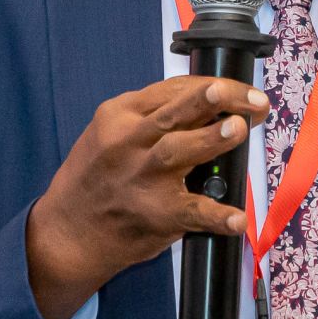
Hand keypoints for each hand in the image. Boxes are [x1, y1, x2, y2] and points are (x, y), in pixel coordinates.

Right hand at [24, 77, 269, 318]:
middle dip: (217, 100)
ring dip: (210, 138)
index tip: (244, 90)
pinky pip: (189, 212)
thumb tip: (211, 105)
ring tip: (238, 128)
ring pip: (177, 150)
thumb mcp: (111, 132)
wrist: (67, 232)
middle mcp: (128, 141)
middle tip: (250, 97)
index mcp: (120, 114)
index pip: (173, 89)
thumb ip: (151, 118)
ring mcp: (140, 178)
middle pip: (178, 112)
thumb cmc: (95, 177)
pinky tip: (237, 218)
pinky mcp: (153, 214)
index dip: (215, 86)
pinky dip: (215, 215)